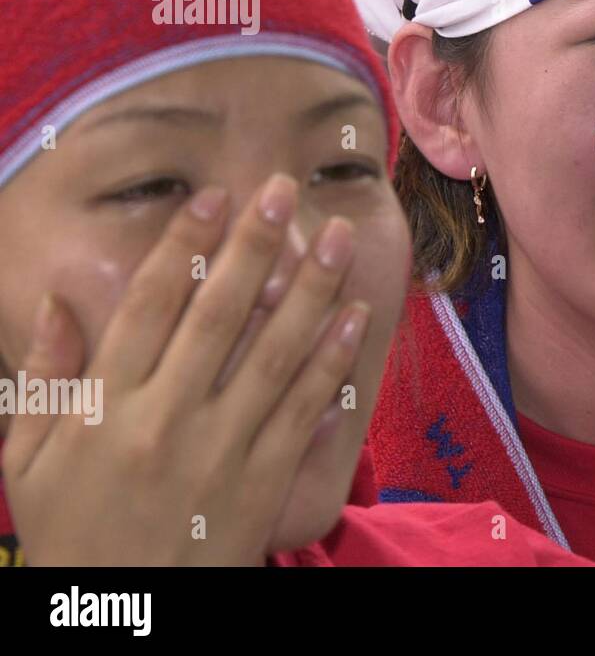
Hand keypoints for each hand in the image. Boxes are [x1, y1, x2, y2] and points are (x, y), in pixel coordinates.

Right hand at [2, 175, 370, 564]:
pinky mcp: (263, 482)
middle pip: (219, 315)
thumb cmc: (70, 533)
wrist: (121, 620)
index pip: (147, 305)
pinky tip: (355, 319)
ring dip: (311, 291)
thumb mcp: (27, 463)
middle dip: (253, 245)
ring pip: (274, 355)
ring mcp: (221, 451)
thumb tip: (58, 301)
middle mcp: (166, 420)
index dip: (183, 244)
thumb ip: (44, 380)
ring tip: (337, 239)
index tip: (212, 197)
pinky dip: (333, 362)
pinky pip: (304, 411)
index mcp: (106, 407)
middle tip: (281, 189)